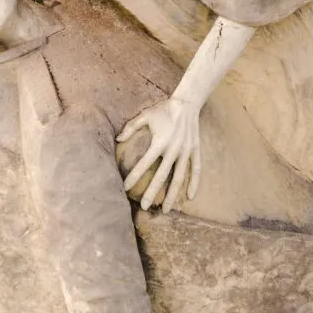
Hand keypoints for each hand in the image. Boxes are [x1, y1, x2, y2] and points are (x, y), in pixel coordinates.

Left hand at [117, 97, 201, 211]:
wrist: (187, 103)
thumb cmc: (164, 109)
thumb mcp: (145, 115)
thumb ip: (131, 127)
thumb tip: (117, 139)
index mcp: (159, 142)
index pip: (144, 163)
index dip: (134, 176)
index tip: (125, 188)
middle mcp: (173, 149)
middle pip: (161, 176)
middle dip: (152, 192)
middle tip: (144, 207)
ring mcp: (185, 151)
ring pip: (179, 177)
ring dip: (172, 194)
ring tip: (166, 209)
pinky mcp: (195, 150)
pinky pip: (196, 169)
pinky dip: (194, 183)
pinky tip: (190, 196)